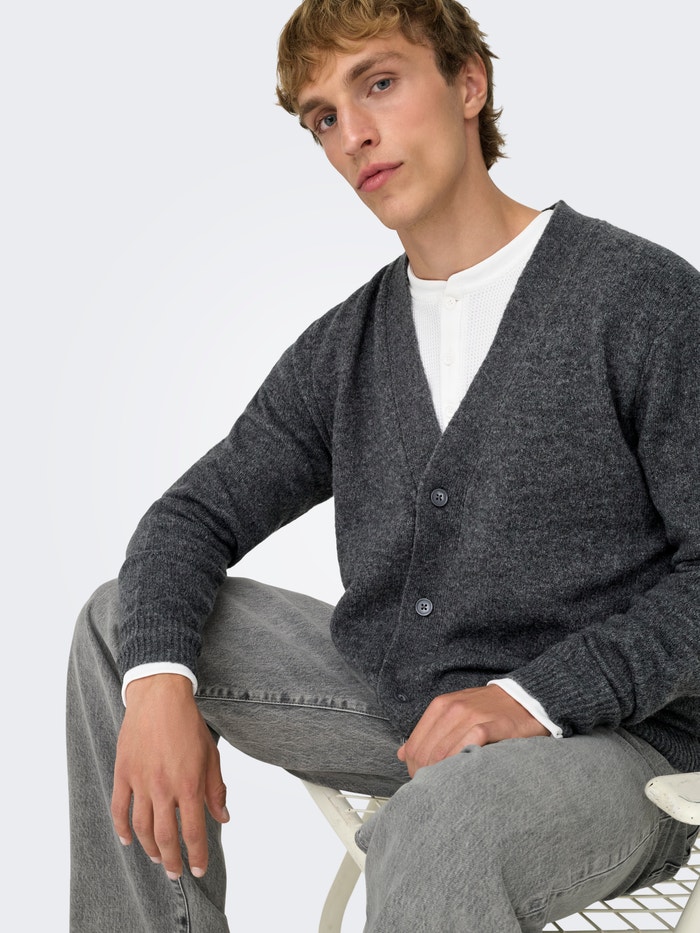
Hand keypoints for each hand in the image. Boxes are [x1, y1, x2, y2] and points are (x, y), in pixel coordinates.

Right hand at [111, 673, 228, 879]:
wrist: (160, 698)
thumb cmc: (188, 725)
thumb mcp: (211, 755)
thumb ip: (216, 789)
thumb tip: (223, 817)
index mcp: (190, 785)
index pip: (194, 832)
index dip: (197, 855)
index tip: (198, 870)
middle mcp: (164, 788)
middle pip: (166, 838)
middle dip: (172, 861)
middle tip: (176, 872)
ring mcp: (141, 782)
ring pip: (142, 828)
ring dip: (150, 848)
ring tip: (158, 858)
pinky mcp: (123, 774)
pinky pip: (119, 809)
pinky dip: (123, 829)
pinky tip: (129, 840)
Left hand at [397, 684, 548, 777]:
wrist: (524, 698)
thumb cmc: (489, 711)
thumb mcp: (455, 712)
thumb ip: (429, 731)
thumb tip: (402, 753)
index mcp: (440, 706)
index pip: (413, 745)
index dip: (413, 768)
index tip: (422, 781)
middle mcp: (452, 708)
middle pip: (426, 752)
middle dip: (426, 775)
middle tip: (435, 791)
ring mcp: (471, 716)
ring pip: (443, 752)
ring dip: (442, 774)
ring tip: (449, 788)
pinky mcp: (490, 725)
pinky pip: (467, 746)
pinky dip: (462, 764)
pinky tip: (466, 775)